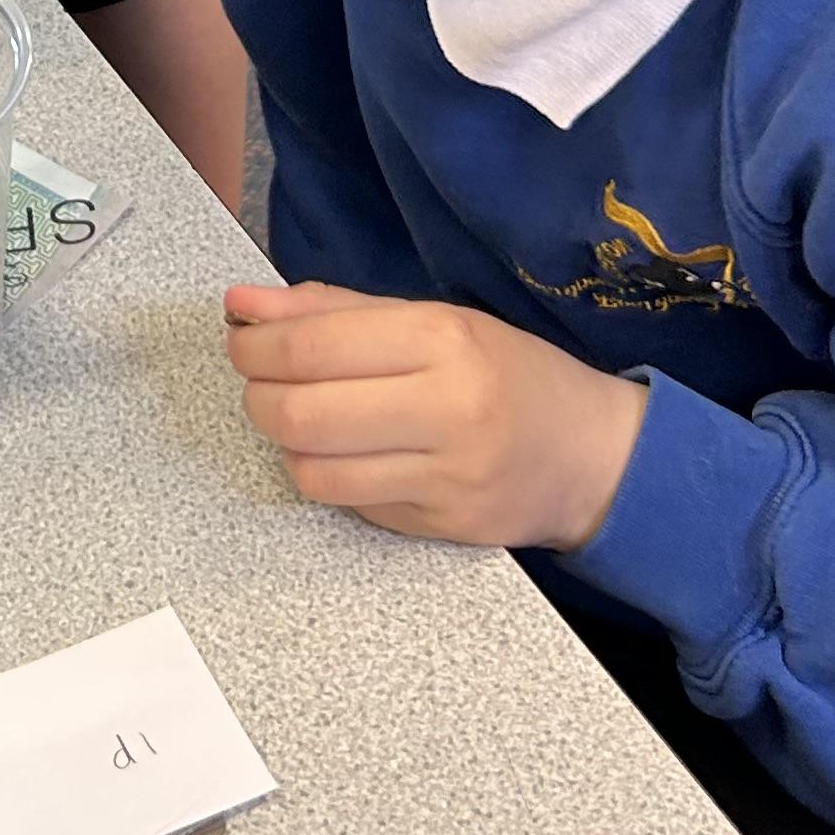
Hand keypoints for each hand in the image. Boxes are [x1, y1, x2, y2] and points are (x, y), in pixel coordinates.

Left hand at [223, 279, 647, 550]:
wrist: (593, 456)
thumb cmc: (508, 373)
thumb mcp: (435, 319)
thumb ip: (334, 311)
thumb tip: (242, 305)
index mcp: (443, 340)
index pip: (312, 347)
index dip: (255, 346)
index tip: (241, 337)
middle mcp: (445, 410)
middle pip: (301, 414)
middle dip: (256, 395)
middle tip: (258, 380)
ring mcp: (443, 479)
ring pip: (313, 470)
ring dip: (283, 442)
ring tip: (297, 416)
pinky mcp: (438, 529)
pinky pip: (348, 504)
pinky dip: (324, 475)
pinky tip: (342, 453)